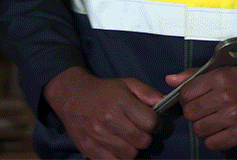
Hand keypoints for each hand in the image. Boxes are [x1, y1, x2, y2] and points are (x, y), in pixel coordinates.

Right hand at [43, 67, 163, 158]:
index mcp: (120, 102)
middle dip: (146, 137)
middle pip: (142, 141)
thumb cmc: (103, 91)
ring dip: (133, 148)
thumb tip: (164, 103)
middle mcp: (109, 119)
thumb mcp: (127, 84)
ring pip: (130, 154)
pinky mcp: (89, 149)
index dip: (158, 125)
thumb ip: (148, 93)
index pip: (151, 123)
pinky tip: (118, 146)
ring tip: (128, 138)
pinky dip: (119, 157)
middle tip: (141, 131)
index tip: (156, 124)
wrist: (71, 96)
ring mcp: (97, 136)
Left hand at [165, 65, 236, 150]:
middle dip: (194, 113)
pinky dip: (213, 139)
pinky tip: (222, 131)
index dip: (187, 97)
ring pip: (199, 129)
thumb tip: (170, 80)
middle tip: (206, 111)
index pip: (186, 92)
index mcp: (221, 78)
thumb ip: (195, 76)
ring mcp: (233, 117)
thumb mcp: (225, 72)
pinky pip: (211, 143)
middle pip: (190, 112)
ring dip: (204, 127)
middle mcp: (226, 97)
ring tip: (215, 120)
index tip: (195, 99)